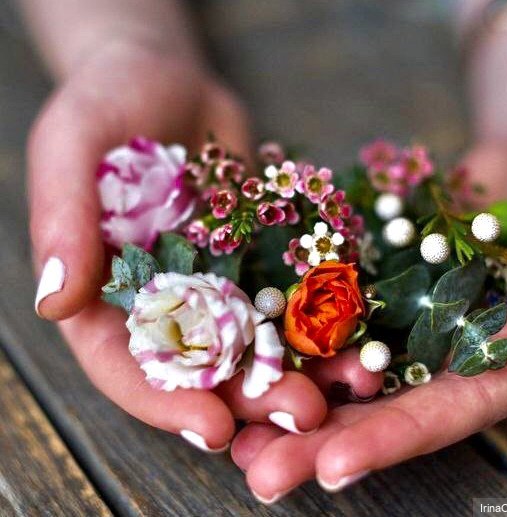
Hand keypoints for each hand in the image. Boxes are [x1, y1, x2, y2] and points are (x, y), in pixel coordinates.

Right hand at [29, 41, 332, 447]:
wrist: (166, 79)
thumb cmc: (103, 103)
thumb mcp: (71, 148)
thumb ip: (63, 221)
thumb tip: (56, 302)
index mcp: (104, 297)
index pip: (127, 366)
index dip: (166, 401)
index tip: (215, 428)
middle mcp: (163, 302)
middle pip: (204, 366)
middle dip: (253, 396)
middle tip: (302, 415)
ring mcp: (215, 282)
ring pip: (258, 339)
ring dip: (301, 366)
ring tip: (348, 383)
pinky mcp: (257, 258)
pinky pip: (292, 291)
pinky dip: (324, 313)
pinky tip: (362, 329)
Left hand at [229, 111, 506, 501]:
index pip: (454, 410)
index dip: (396, 440)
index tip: (333, 470)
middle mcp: (461, 347)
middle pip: (388, 404)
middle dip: (323, 441)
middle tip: (257, 473)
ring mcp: (419, 313)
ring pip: (351, 364)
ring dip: (294, 394)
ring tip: (231, 427)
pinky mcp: (390, 276)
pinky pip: (339, 305)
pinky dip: (295, 327)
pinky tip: (245, 343)